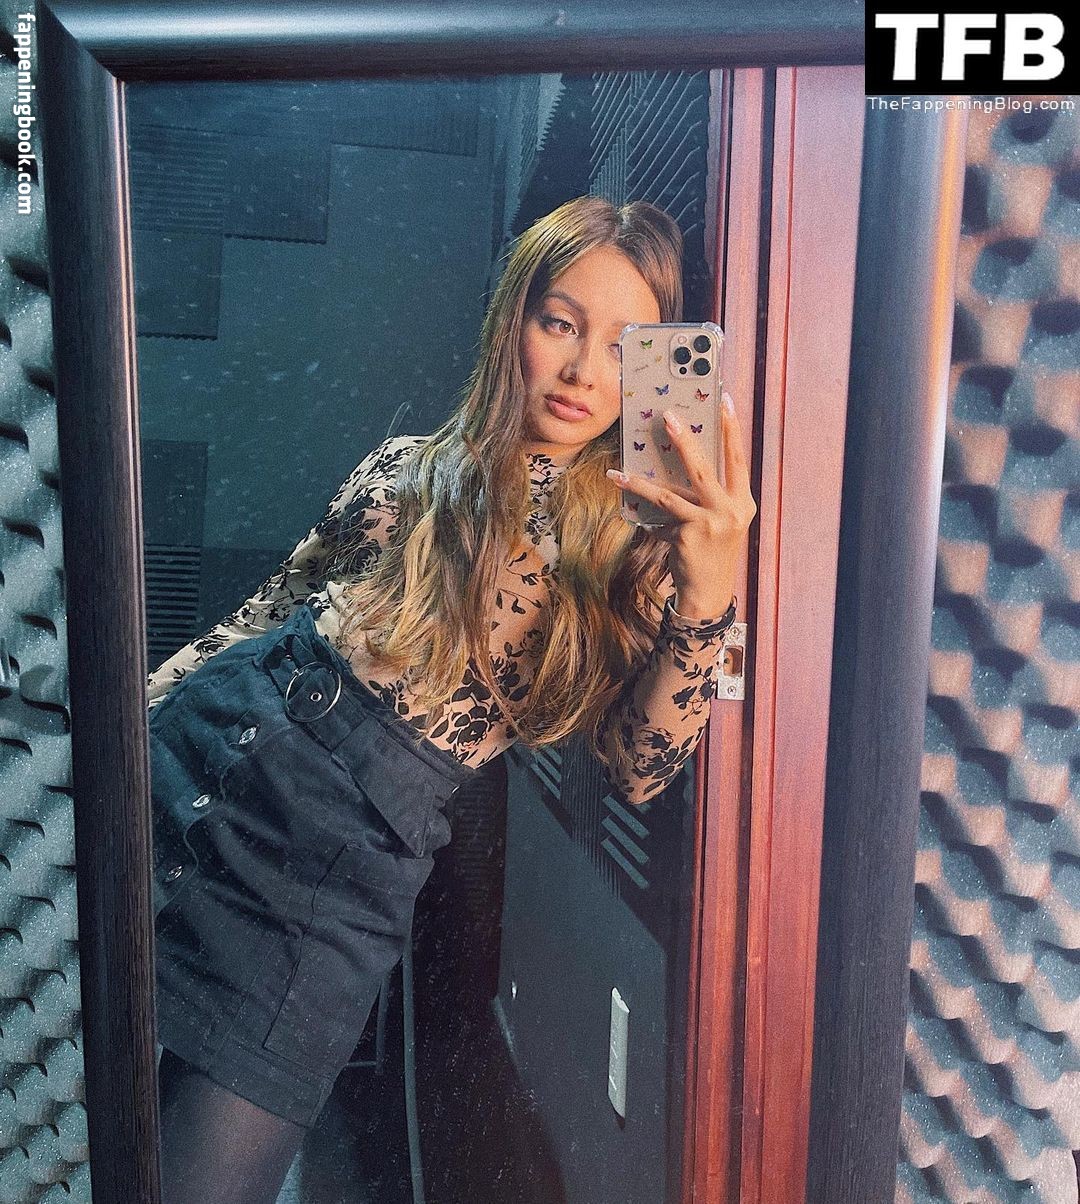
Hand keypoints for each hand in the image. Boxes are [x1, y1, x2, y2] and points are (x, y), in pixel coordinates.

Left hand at [606, 391, 756, 619]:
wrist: (707, 591)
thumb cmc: (707, 551)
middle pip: (709, 466)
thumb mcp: (714, 520)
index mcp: (743, 502)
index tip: (724, 401)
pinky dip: (640, 494)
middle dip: (688, 439)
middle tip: (670, 415)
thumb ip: (702, 495)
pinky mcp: (691, 534)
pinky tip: (620, 482)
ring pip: (678, 489)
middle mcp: (733, 510)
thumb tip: (669, 464)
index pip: (738, 458)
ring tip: (627, 463)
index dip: (732, 429)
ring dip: (648, 476)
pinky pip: (661, 509)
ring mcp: (713, 522)